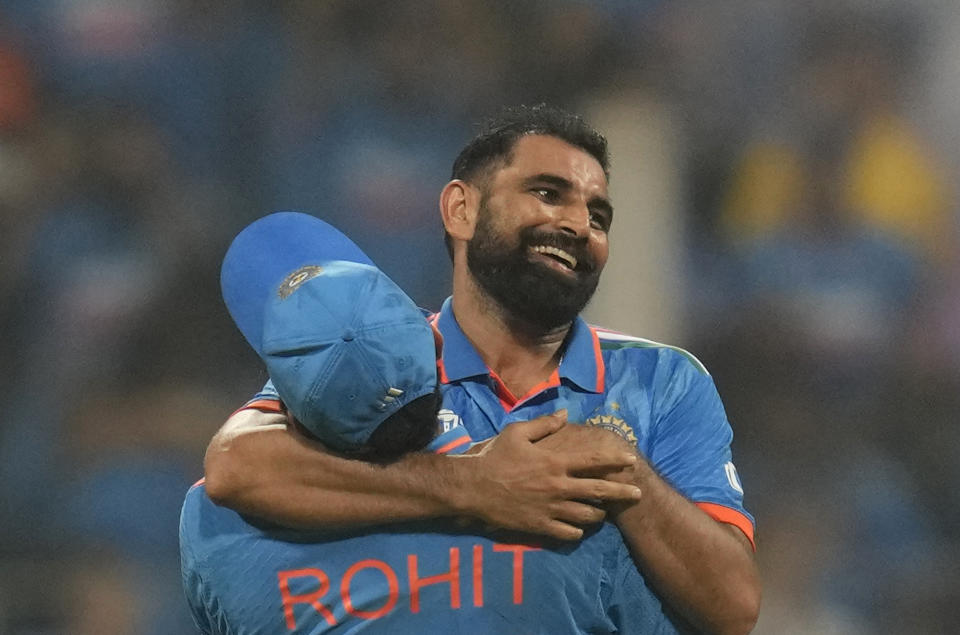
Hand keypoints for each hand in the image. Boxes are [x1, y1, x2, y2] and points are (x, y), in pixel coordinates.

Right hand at [452, 411, 641, 540]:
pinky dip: (577, 531)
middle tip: (638, 494)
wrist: (472, 488)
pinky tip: (579, 528)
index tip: (631, 460)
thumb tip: (565, 415)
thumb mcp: (517, 433)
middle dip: (622, 492)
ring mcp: (551, 509)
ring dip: (599, 513)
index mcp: (555, 462)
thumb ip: (544, 425)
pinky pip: (569, 533)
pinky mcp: (541, 527)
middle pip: (599, 491)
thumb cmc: (494, 457)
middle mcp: (559, 487)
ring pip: (587, 515)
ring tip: (604, 512)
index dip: (615, 459)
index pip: (593, 460)